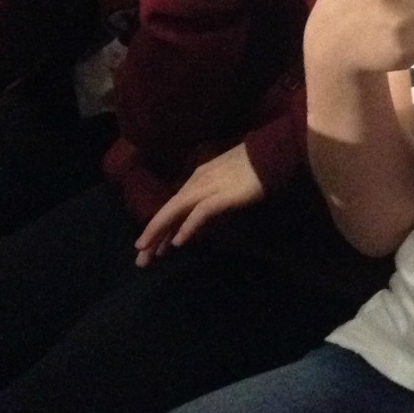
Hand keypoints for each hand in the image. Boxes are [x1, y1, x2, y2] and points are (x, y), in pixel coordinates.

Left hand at [134, 142, 264, 265]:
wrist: (273, 153)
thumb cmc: (255, 166)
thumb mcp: (227, 180)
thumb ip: (214, 194)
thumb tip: (204, 214)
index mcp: (198, 177)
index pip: (174, 205)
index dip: (160, 226)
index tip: (149, 246)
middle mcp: (197, 182)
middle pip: (169, 211)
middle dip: (153, 235)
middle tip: (140, 260)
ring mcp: (208, 187)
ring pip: (176, 211)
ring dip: (160, 233)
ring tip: (147, 253)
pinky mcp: (221, 194)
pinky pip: (200, 212)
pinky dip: (188, 227)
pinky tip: (178, 242)